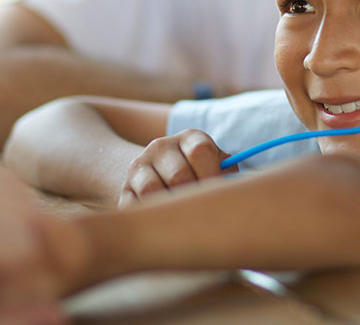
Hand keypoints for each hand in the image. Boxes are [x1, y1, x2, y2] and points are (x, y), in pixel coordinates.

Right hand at [118, 129, 237, 207]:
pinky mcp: (125, 189)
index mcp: (190, 138)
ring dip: (170, 208)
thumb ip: (228, 173)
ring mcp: (139, 167)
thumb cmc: (201, 174)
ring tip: (185, 219)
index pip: (200, 151)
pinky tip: (165, 222)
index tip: (219, 195)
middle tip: (205, 215)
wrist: (160, 173)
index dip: (212, 175)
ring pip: (152, 190)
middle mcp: (161, 147)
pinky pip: (134, 206)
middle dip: (194, 197)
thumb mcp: (217, 165)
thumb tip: (234, 190)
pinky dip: (150, 218)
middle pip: (178, 175)